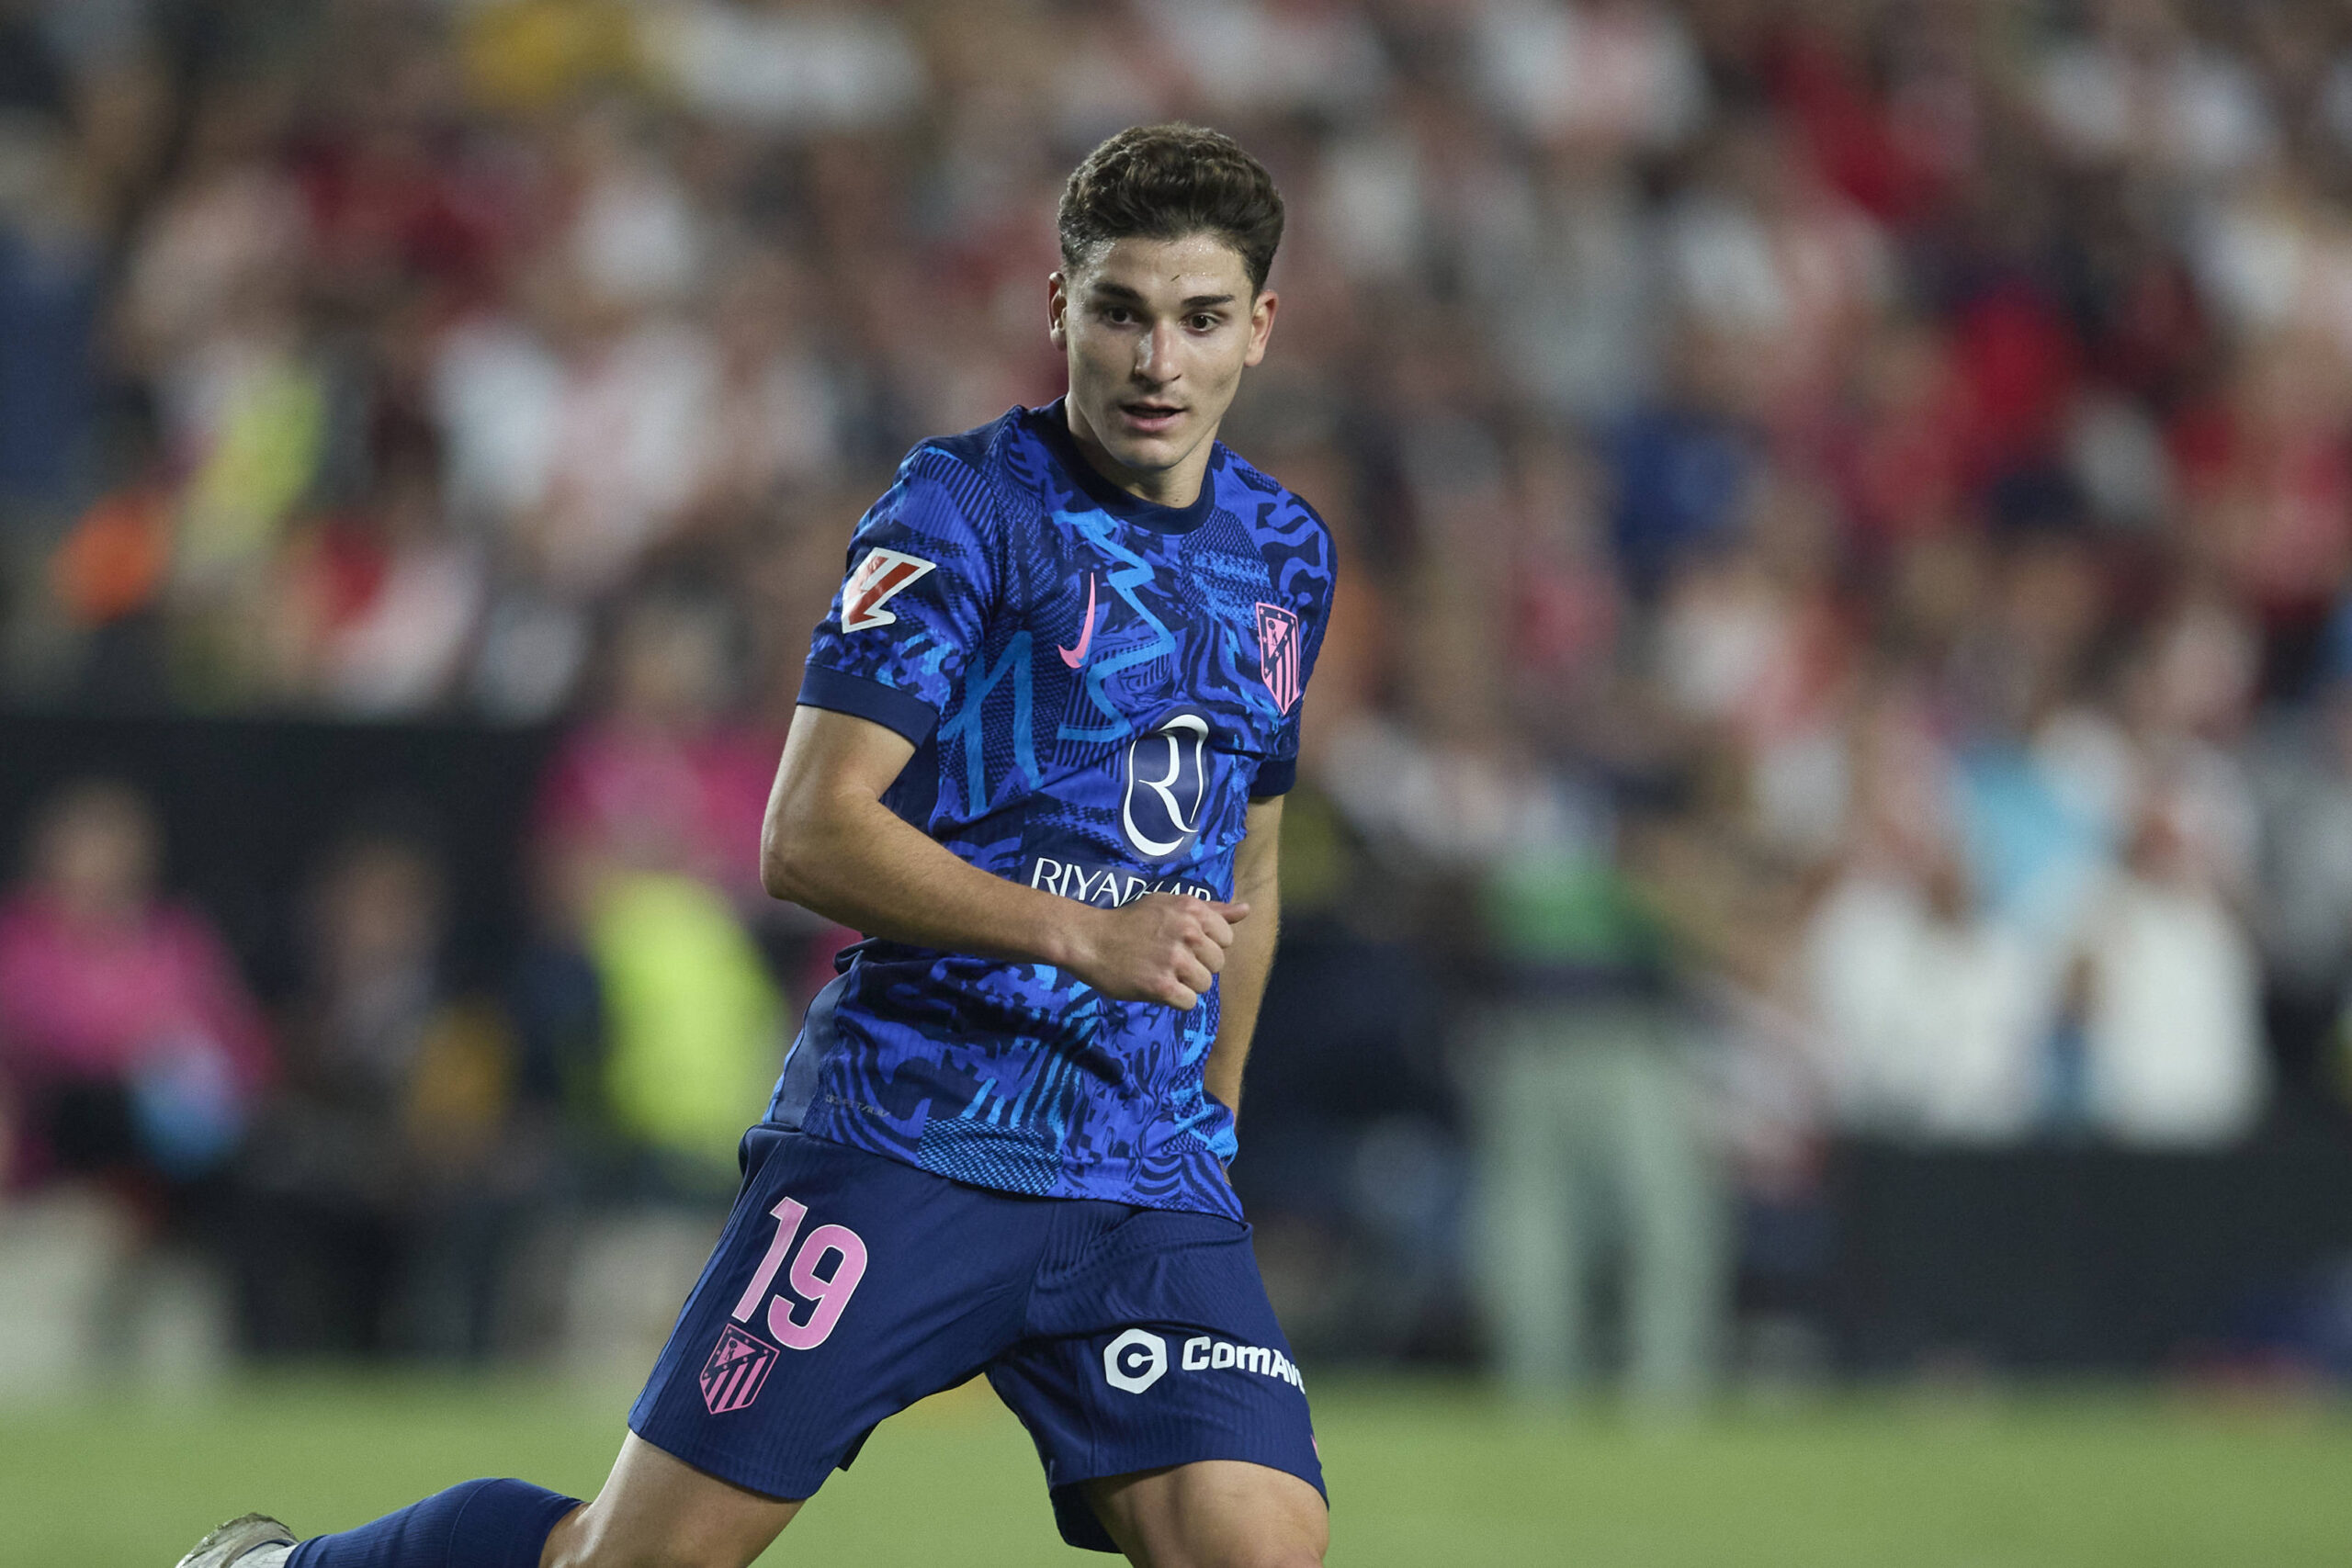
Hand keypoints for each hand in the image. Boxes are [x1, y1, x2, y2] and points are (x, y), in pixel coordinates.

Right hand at [1067, 894, 1249, 1009]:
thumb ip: (1212, 910)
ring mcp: (1174, 960)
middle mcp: (1187, 932)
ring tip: (1162, 973)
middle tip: (1169, 960)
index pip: (1227, 938)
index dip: (1207, 946)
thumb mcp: (1171, 905)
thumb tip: (1246, 910)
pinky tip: (1158, 987)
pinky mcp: (1161, 986)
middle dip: (1197, 966)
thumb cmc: (1131, 922)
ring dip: (1186, 985)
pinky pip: (1189, 1002)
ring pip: (1204, 985)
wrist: (1091, 940)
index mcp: (1192, 910)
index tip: (1184, 944)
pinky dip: (1176, 1000)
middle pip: (1217, 964)